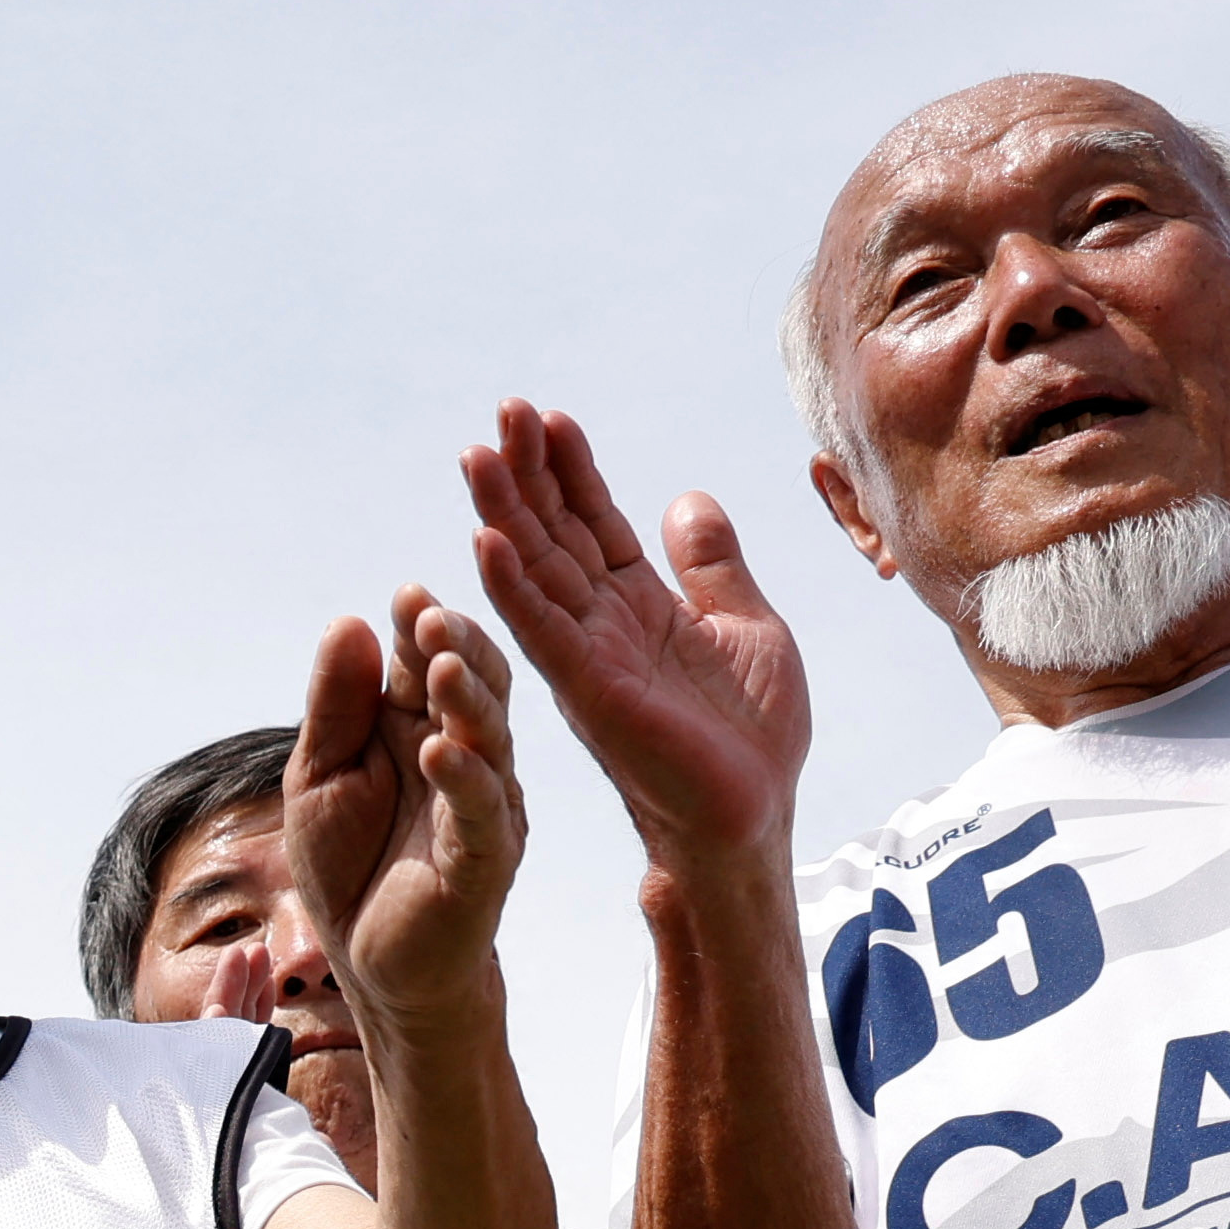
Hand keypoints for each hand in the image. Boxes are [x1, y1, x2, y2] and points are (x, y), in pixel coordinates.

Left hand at [289, 587, 524, 1030]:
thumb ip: (336, 706)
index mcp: (416, 726)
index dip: (420, 629)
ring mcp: (480, 802)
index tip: (407, 596)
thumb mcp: (320, 777)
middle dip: (452, 648)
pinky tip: (441, 749)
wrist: (374, 964)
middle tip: (432, 614)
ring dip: (464, 700)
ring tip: (443, 663)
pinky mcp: (486, 855)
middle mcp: (460, 754)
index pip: (426, 663)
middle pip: (468, 686)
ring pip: (485, 738)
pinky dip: (463, 777)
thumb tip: (349, 621)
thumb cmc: (350, 867)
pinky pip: (480, 810)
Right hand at [460, 406, 813, 866]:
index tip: (550, 419)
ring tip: (478, 454)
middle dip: (527, 473)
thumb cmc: (751, 738)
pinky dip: (512, 586)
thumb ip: (713, 567)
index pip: (594, 525)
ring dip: (504, 513)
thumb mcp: (749, 627)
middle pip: (554, 535)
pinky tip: (486, 541)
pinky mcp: (588, 692)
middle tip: (502, 412)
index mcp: (638, 606)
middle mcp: (599, 626)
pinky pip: (541, 631)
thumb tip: (687, 500)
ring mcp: (587, 658)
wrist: (750, 816)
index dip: (573, 471)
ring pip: (534, 572)